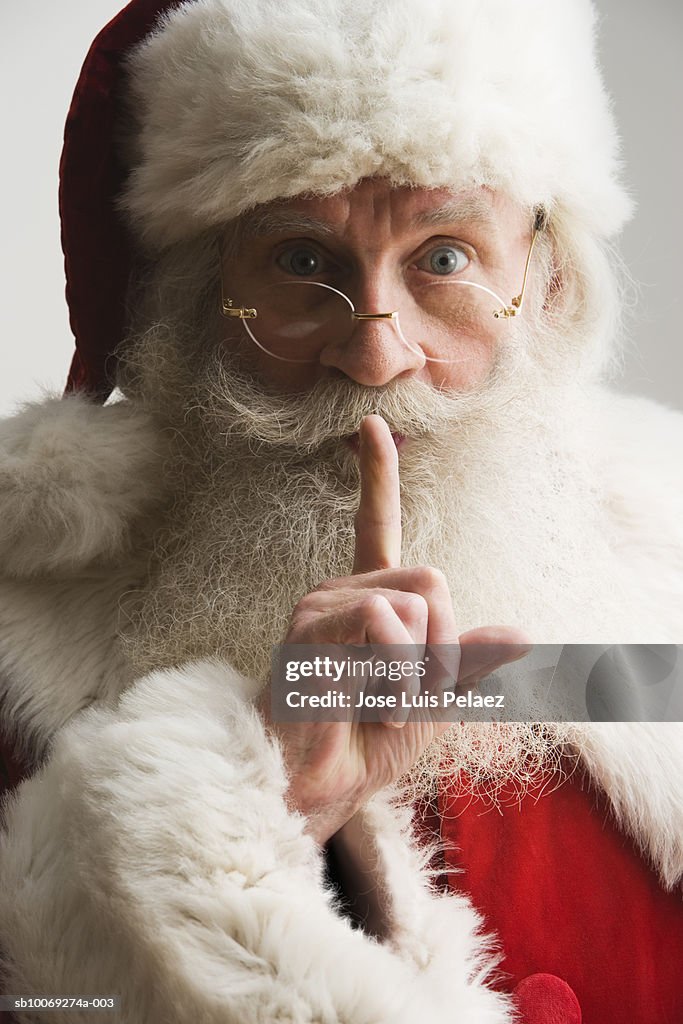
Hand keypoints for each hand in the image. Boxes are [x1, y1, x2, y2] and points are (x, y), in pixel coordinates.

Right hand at [260, 415, 528, 843]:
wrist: (318, 789)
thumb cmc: (366, 744)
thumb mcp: (433, 699)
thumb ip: (466, 660)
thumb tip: (523, 634)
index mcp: (366, 600)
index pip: (372, 525)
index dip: (376, 475)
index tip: (371, 424)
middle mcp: (340, 591)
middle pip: (434, 580)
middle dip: (444, 648)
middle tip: (408, 696)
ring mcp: (323, 605)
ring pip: (419, 601)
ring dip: (422, 668)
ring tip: (382, 703)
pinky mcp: (313, 626)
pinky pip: (388, 620)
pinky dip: (399, 669)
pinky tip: (371, 700)